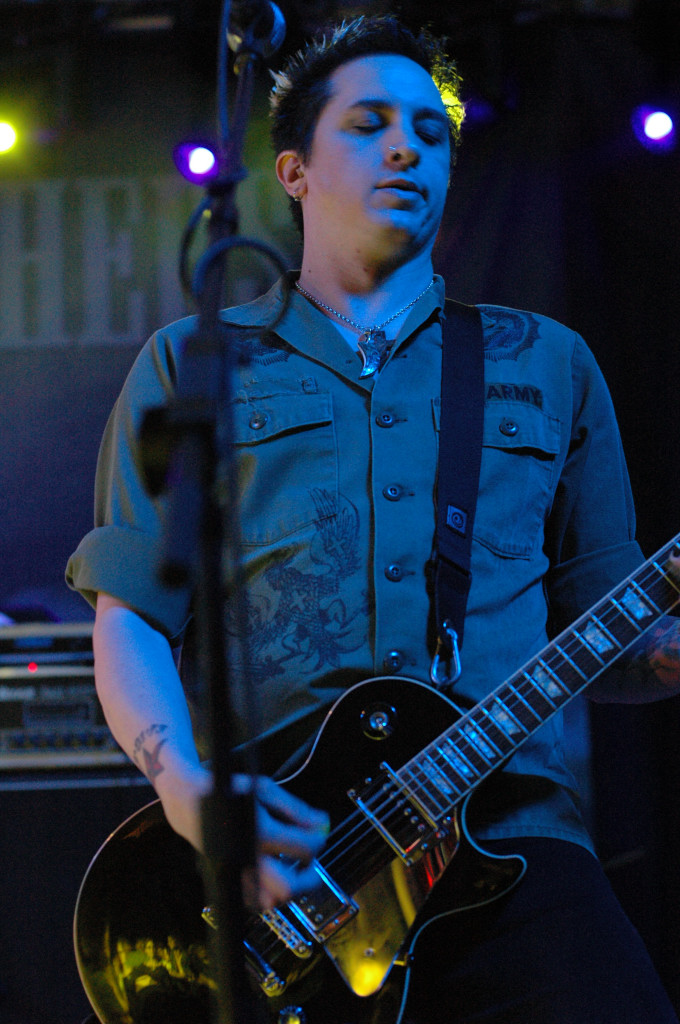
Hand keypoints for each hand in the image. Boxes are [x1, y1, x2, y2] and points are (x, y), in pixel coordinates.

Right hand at [235, 774, 329, 910]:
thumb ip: (295, 808)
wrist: (189, 801)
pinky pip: (255, 901)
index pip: (305, 848)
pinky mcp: (227, 881)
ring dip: (290, 887)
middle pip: (288, 888)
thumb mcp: (264, 789)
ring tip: (293, 866)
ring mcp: (235, 874)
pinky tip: (275, 872)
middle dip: (308, 877)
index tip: (318, 830)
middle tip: (311, 861)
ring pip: (271, 901)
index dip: (319, 839)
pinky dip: (270, 893)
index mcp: (259, 832)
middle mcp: (247, 859)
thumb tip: (322, 823)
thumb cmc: (231, 791)